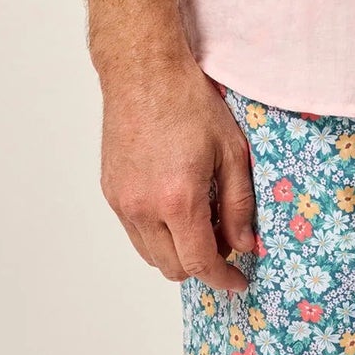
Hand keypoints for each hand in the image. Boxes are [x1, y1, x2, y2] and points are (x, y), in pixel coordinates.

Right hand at [98, 53, 257, 289]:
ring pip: (151, 255)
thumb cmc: (189, 101)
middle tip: (224, 238)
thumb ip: (239, 204)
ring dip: (176, 251)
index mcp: (178, 199)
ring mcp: (122, 202)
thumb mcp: (230, 149)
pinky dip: (156, 233)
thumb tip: (244, 244)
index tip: (238, 281)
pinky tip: (174, 204)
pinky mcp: (110, 192)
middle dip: (202, 264)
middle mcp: (143, 208)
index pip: (199, 263)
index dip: (223, 279)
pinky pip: (134, 232)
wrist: (144, 72)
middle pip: (172, 268)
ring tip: (200, 219)